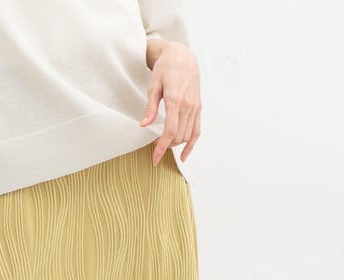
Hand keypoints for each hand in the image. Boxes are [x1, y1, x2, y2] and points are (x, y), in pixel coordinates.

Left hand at [140, 40, 201, 164]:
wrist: (182, 56)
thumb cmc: (166, 68)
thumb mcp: (153, 85)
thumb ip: (150, 107)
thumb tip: (144, 125)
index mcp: (175, 100)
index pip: (170, 131)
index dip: (162, 147)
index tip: (155, 158)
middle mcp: (188, 105)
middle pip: (178, 136)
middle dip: (166, 146)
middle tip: (154, 147)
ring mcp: (195, 107)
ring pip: (187, 135)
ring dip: (175, 144)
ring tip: (164, 145)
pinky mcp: (199, 107)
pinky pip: (197, 131)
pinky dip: (191, 145)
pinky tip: (184, 155)